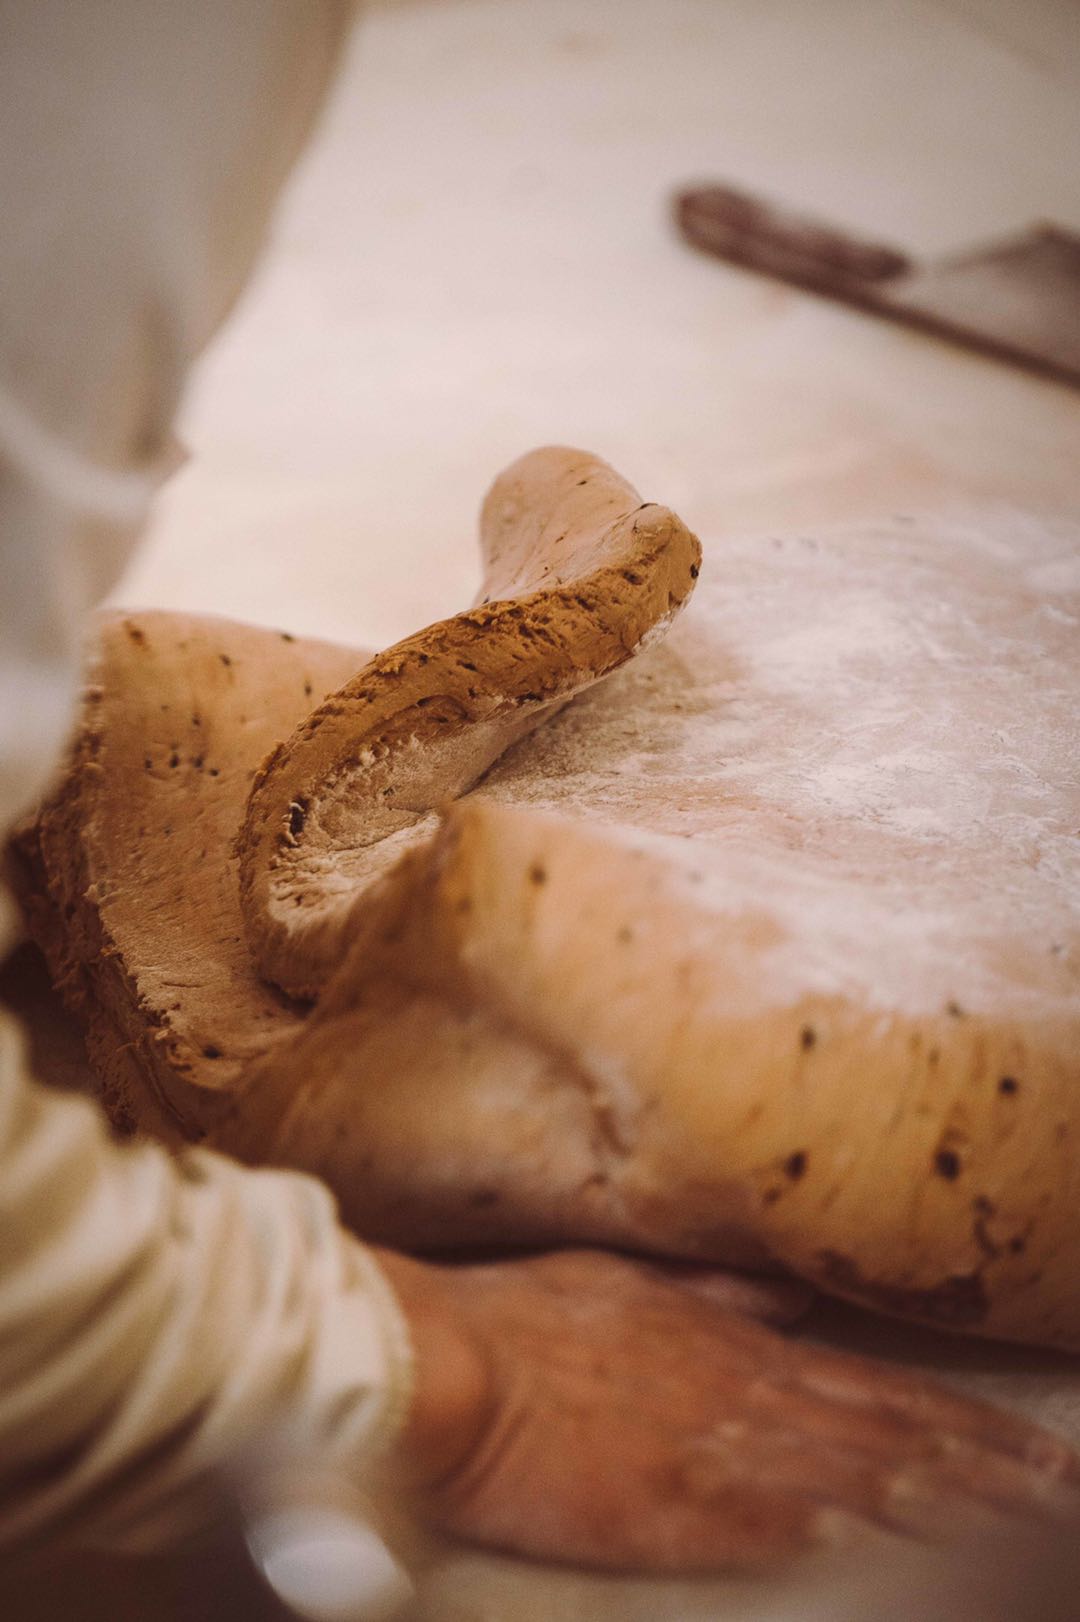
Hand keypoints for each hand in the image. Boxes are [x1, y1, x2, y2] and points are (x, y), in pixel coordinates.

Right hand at [375, 1248, 1078, 1572]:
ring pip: (866, 1474)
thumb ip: (713, 1292)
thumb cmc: (524, 1323)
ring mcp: (721, 1447)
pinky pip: (794, 1526)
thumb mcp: (628, 1284)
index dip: (961, 1419)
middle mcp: (748, 1390)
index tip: (1031, 1446)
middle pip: (896, 1432)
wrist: (448, 1362)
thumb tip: (780, 1292)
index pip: (877, 1385)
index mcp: (736, 1343)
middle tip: (1071, 1491)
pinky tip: (916, 1556)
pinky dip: (864, 1539)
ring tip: (1036, 1521)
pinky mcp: (682, 1507)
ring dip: (957, 1501)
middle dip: (991, 1465)